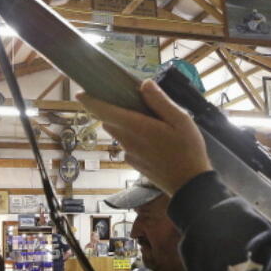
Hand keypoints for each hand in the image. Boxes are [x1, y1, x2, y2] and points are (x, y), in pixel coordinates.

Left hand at [77, 80, 209, 196]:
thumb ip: (160, 101)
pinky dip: (132, 137)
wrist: (189, 186)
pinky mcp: (134, 163)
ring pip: (117, 133)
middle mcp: (128, 141)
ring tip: (145, 118)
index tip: (80, 93)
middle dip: (111, 109)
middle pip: (108, 120)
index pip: (104, 111)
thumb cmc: (188, 150)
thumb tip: (144, 84)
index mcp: (137, 126)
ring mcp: (129, 154)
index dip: (90, 101)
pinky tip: (152, 139)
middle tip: (126, 99)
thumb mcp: (181, 120)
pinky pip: (127, 145)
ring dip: (123, 123)